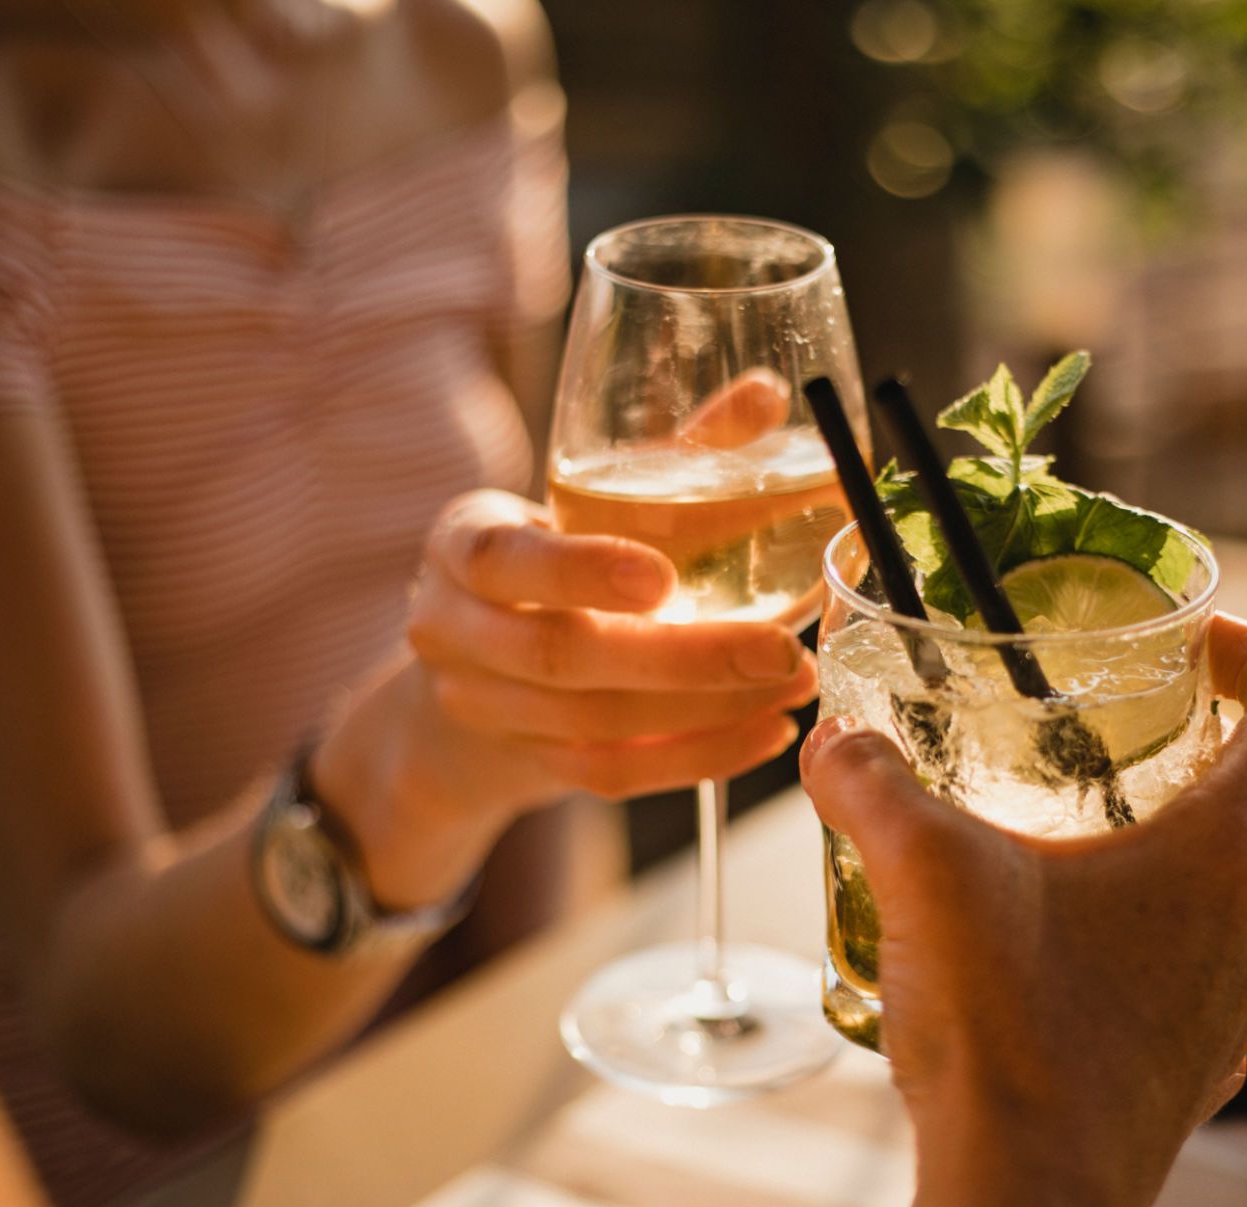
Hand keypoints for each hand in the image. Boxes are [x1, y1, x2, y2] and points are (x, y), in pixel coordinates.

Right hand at [313, 488, 813, 908]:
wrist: (474, 664)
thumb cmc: (553, 555)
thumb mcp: (584, 497)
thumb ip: (673, 452)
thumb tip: (766, 393)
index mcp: (462, 544)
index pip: (505, 559)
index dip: (579, 570)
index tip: (663, 577)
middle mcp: (453, 631)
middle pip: (560, 655)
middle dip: (682, 659)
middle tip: (780, 648)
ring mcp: (485, 708)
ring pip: (595, 724)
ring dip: (707, 710)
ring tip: (793, 683)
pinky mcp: (529, 762)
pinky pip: (615, 773)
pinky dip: (697, 758)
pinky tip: (765, 732)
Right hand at [800, 614, 1246, 1206]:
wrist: (1028, 1202)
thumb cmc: (1010, 1030)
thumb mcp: (923, 874)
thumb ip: (872, 786)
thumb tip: (837, 741)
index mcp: (1227, 849)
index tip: (1200, 642)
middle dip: (1241, 744)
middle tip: (1158, 725)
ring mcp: (1245, 1002)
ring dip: (1235, 844)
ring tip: (1144, 829)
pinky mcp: (1210, 1065)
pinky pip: (1237, 975)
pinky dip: (1201, 936)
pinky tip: (1116, 945)